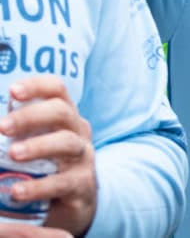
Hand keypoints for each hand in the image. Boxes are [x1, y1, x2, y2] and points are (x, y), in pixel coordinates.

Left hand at [0, 79, 95, 236]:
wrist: (74, 203)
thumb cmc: (46, 167)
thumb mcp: (34, 143)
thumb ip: (14, 133)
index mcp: (64, 117)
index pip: (57, 90)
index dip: (37, 86)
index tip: (14, 91)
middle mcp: (77, 132)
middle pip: (62, 112)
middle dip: (31, 116)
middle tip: (3, 127)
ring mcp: (83, 158)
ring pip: (67, 143)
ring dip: (38, 146)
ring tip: (13, 154)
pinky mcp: (82, 185)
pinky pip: (63, 182)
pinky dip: (38, 187)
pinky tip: (17, 191)